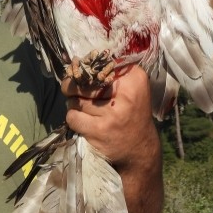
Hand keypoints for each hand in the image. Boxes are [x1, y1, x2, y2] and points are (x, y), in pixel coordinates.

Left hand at [62, 64, 163, 212]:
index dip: (85, 68)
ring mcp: (112, 113)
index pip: (99, 63)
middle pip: (84, 81)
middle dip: (74, 86)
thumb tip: (74, 62)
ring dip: (74, 105)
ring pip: (75, 99)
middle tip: (73, 90)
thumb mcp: (130, 90)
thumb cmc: (130, 115)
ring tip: (86, 111)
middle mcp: (126, 94)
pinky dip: (73, 120)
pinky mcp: (99, 130)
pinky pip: (72, 117)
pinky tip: (84, 123)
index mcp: (134, 78)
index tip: (82, 72)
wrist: (139, 151)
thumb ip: (108, 74)